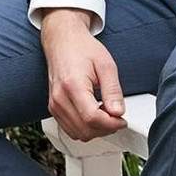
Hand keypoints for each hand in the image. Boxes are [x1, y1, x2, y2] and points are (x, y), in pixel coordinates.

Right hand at [41, 14, 126, 141]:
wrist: (63, 42)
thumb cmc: (82, 49)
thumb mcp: (106, 65)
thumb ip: (113, 90)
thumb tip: (118, 112)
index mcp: (73, 86)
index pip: (92, 118)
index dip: (111, 123)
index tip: (121, 119)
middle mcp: (60, 98)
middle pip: (85, 130)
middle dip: (105, 128)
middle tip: (116, 117)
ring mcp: (54, 105)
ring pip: (78, 134)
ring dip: (95, 130)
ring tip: (105, 114)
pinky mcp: (53, 108)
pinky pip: (70, 129)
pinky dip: (85, 128)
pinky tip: (94, 115)